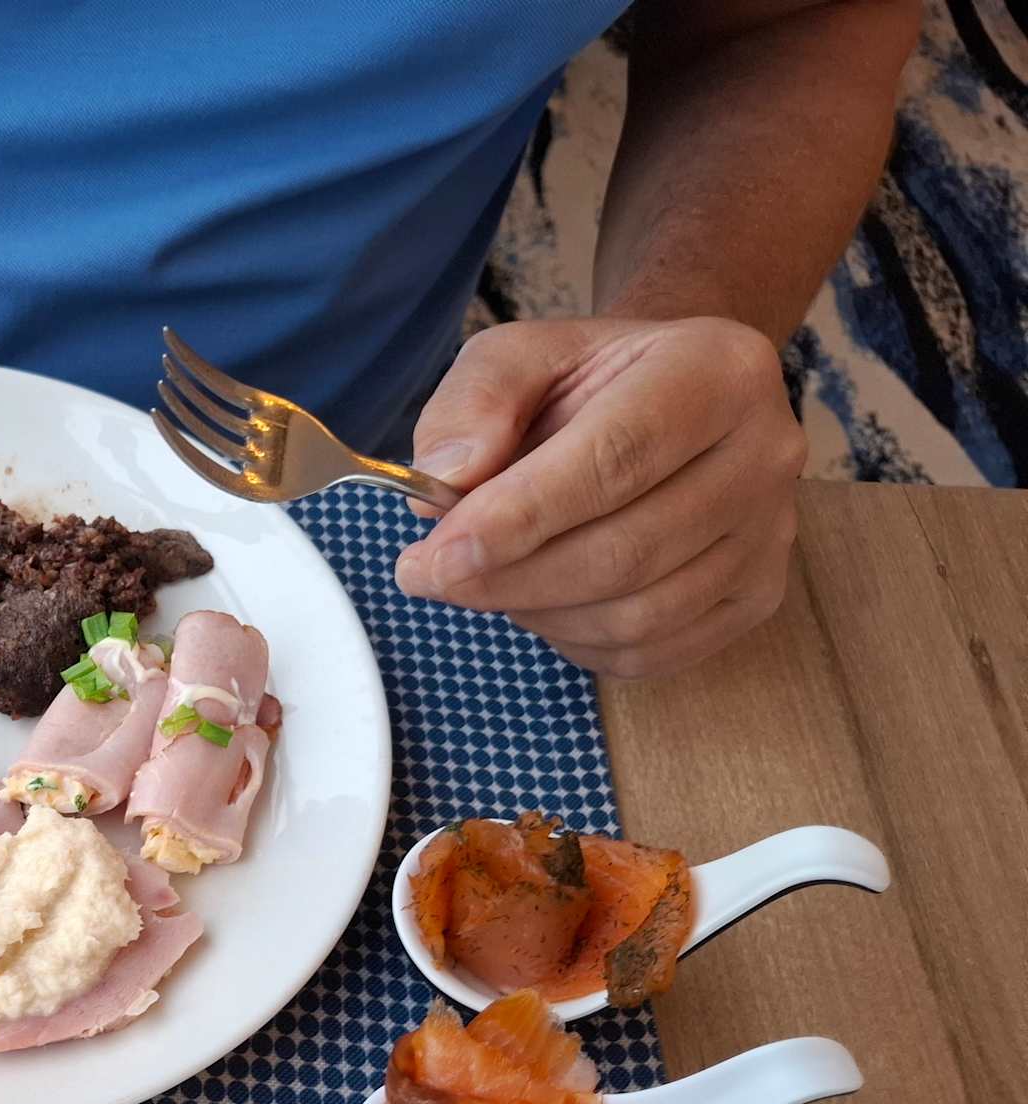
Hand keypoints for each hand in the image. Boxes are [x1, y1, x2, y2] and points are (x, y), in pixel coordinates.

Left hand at [396, 316, 805, 677]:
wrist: (670, 400)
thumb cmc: (589, 380)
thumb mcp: (521, 354)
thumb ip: (476, 401)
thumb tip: (444, 481)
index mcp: (715, 370)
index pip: (615, 459)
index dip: (519, 518)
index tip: (437, 555)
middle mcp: (766, 453)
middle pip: (626, 551)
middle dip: (508, 579)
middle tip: (431, 577)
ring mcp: (771, 533)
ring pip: (638, 614)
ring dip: (537, 612)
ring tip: (486, 580)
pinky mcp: (758, 595)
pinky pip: (652, 651)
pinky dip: (575, 642)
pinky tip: (541, 602)